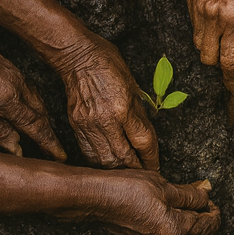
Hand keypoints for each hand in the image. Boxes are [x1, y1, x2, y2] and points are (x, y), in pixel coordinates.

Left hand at [0, 13, 65, 159]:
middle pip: (41, 113)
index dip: (48, 143)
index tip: (59, 156)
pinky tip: (23, 108)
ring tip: (40, 133)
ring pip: (35, 99)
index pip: (35, 127)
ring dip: (40, 117)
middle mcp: (16, 84)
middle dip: (48, 132)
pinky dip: (31, 103)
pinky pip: (27, 88)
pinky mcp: (6, 64)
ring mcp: (13, 72)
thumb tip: (14, 147)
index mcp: (7, 98)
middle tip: (52, 150)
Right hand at [50, 32, 159, 169]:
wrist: (78, 56)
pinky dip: (100, 163)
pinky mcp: (76, 126)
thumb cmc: (109, 64)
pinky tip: (108, 168)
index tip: (157, 167)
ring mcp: (88, 125)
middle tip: (145, 178)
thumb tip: (144, 138)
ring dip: (119, 172)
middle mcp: (106, 120)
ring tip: (128, 176)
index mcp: (124, 108)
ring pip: (105, 161)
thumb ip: (139, 114)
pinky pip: (89, 153)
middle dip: (137, 171)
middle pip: (124, 158)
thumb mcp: (133, 86)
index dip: (152, 159)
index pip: (143, 142)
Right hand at [60, 172, 220, 234]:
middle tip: (210, 212)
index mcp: (177, 231)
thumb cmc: (128, 189)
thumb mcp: (165, 186)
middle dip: (213, 230)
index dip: (215, 212)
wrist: (97, 199)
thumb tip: (207, 194)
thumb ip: (191, 195)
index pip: (209, 226)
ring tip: (201, 221)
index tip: (212, 202)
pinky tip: (184, 231)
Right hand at [187, 0, 233, 118]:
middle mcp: (211, 16)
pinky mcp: (188, 1)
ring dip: (213, 51)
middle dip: (222, 66)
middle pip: (210, 61)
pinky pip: (195, 29)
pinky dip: (206, 33)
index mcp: (233, 17)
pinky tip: (218, 21)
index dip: (233, 84)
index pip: (231, 62)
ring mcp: (196, 9)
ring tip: (227, 40)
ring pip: (199, 47)